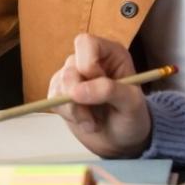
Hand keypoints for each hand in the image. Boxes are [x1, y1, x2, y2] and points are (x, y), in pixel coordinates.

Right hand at [48, 33, 151, 158]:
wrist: (122, 141)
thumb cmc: (131, 116)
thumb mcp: (131, 103)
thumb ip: (108, 91)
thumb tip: (76, 91)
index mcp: (109, 53)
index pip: (86, 43)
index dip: (87, 64)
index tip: (97, 84)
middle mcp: (88, 60)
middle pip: (70, 67)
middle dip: (80, 95)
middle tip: (96, 112)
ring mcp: (72, 76)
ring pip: (60, 85)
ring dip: (76, 110)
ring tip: (93, 121)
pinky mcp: (60, 93)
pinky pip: (53, 99)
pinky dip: (69, 115)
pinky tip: (85, 121)